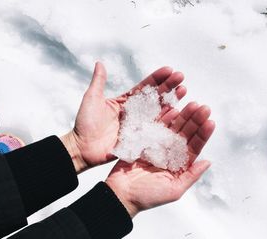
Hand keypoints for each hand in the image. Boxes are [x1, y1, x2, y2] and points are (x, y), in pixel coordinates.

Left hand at [61, 62, 186, 172]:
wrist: (82, 149)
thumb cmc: (84, 124)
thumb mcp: (92, 99)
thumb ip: (99, 82)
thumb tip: (100, 62)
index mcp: (125, 102)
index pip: (144, 87)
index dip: (157, 78)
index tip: (169, 70)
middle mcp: (134, 113)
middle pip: (155, 98)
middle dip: (168, 87)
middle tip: (181, 78)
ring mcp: (138, 126)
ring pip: (158, 112)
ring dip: (171, 101)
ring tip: (183, 91)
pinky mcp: (140, 139)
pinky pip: (155, 129)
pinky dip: (166, 121)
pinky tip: (177, 112)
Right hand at [106, 103, 214, 217]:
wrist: (121, 194)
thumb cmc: (147, 197)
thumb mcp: (174, 190)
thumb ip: (191, 175)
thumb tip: (208, 162)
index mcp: (179, 164)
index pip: (194, 147)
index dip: (203, 134)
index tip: (210, 122)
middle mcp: (170, 153)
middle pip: (185, 134)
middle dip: (195, 120)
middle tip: (204, 108)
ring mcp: (157, 145)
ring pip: (173, 127)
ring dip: (183, 116)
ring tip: (193, 104)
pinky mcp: (144, 140)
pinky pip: (155, 126)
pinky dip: (164, 118)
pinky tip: (173, 109)